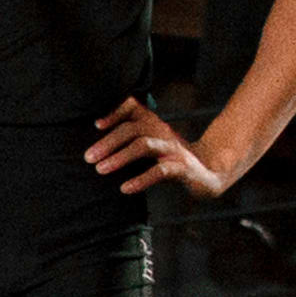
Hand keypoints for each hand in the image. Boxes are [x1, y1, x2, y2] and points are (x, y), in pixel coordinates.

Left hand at [88, 96, 233, 195]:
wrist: (207, 174)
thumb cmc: (170, 159)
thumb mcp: (150, 144)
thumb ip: (130, 139)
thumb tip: (97, 143)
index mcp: (154, 124)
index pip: (134, 108)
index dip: (115, 113)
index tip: (96, 126)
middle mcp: (163, 132)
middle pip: (132, 129)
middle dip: (107, 142)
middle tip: (88, 157)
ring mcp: (173, 149)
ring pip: (144, 146)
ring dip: (120, 157)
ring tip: (100, 169)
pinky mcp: (182, 168)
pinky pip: (160, 171)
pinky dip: (140, 179)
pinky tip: (125, 188)